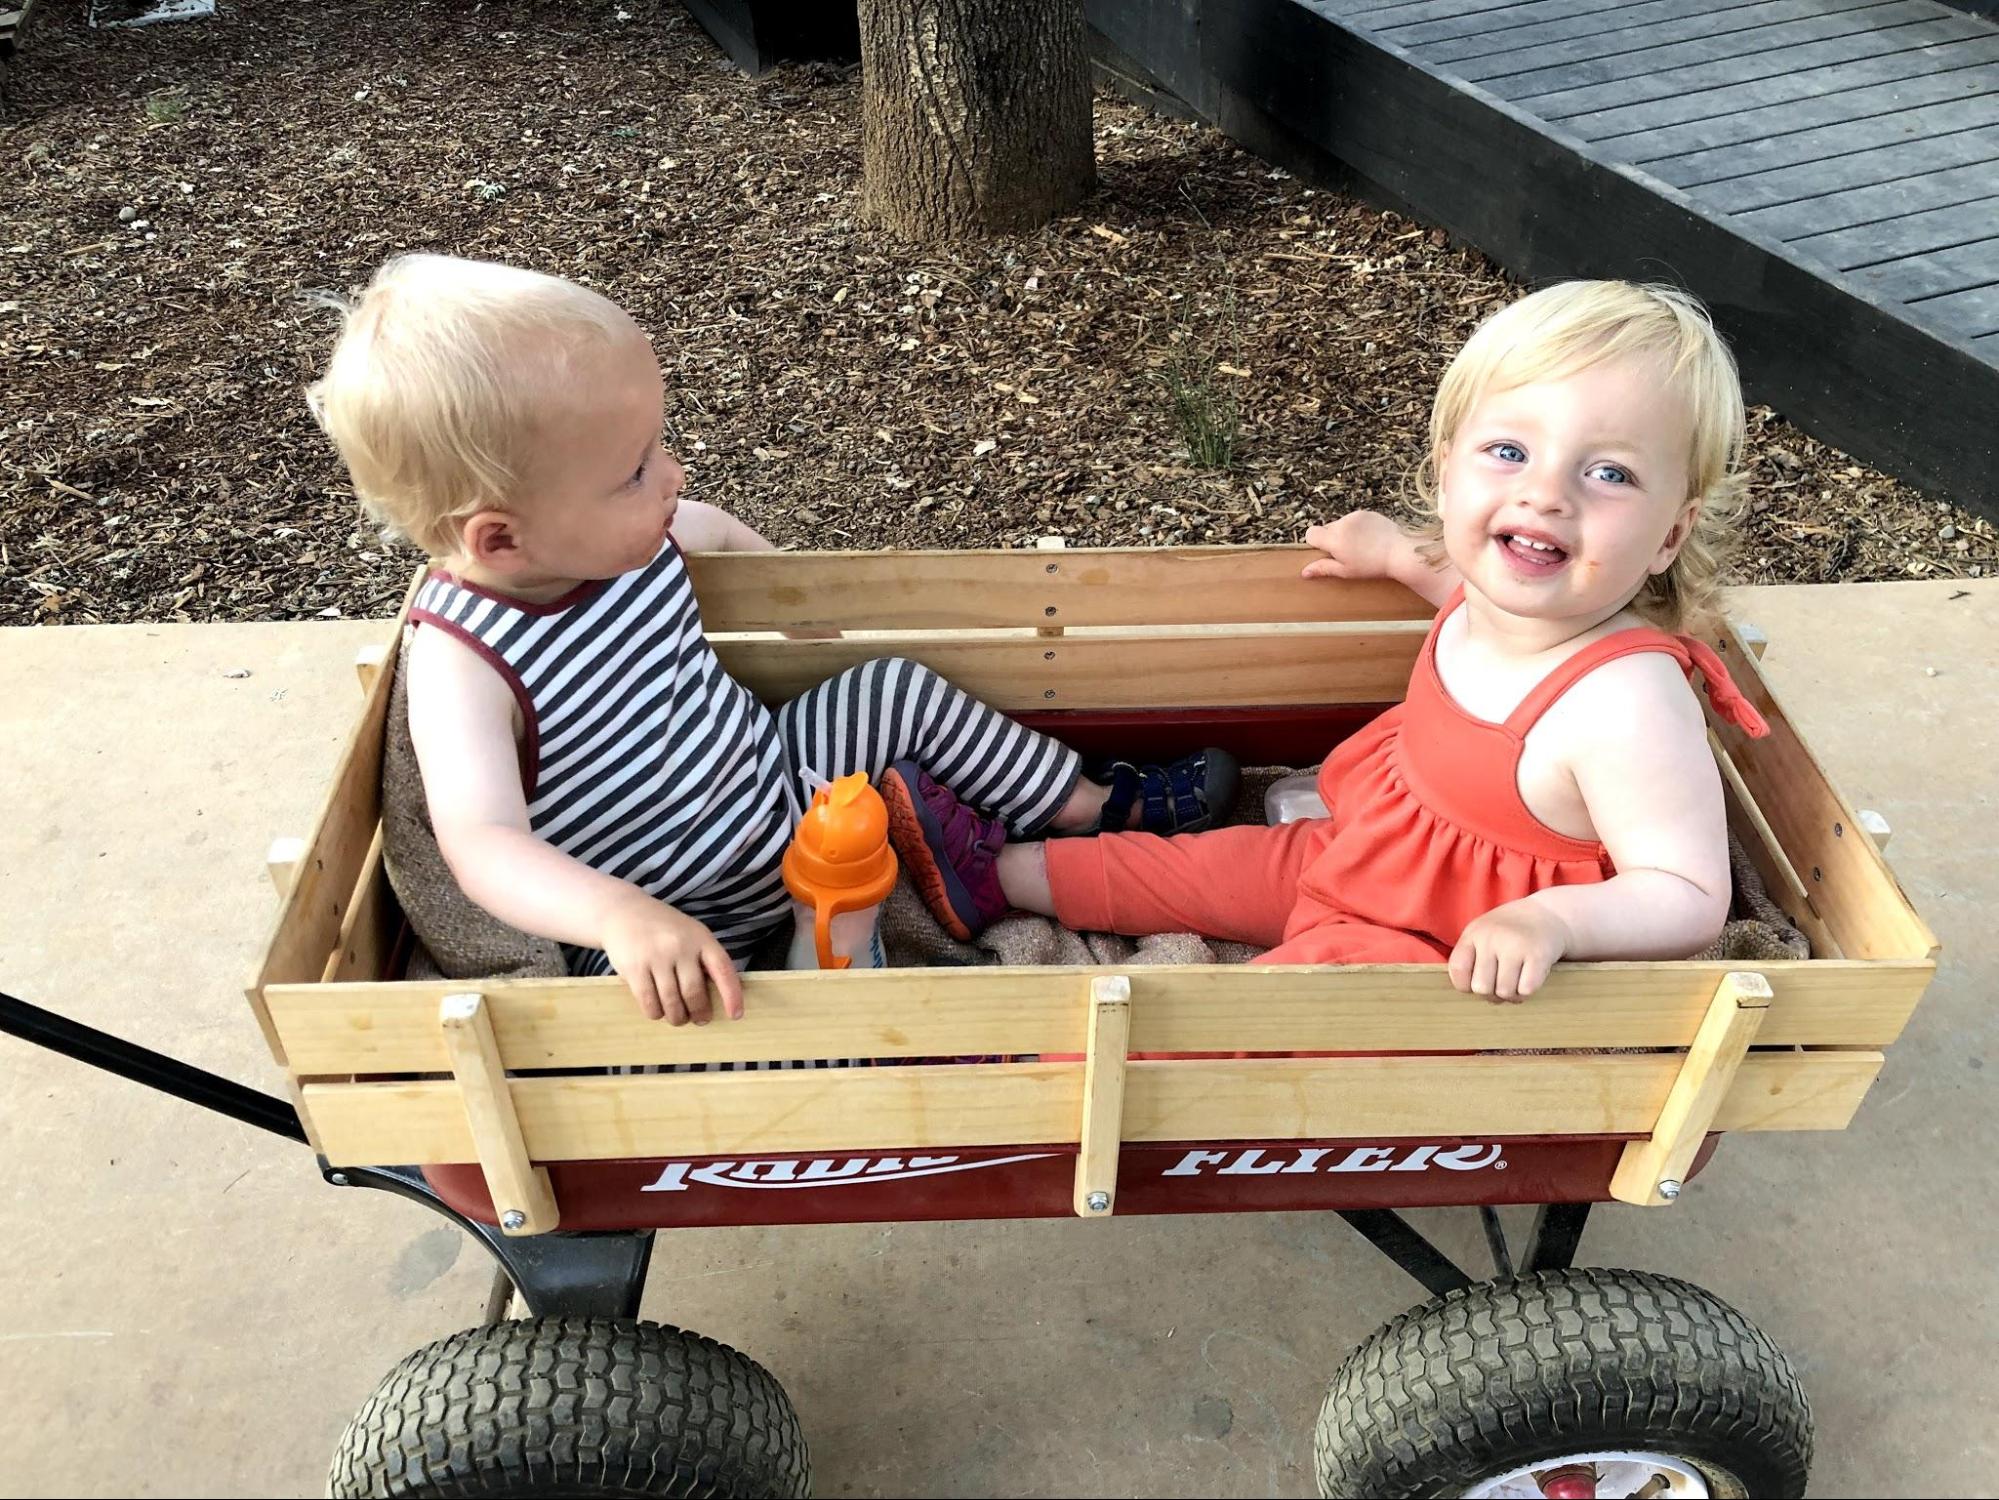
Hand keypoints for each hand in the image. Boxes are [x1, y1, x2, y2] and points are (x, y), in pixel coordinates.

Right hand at [598, 892, 744, 1023]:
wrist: (623, 911)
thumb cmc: (663, 928)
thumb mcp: (690, 933)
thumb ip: (704, 958)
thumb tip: (717, 996)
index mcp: (700, 938)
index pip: (722, 969)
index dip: (732, 995)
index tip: (735, 1015)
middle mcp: (680, 946)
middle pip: (694, 992)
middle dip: (699, 1013)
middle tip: (700, 1019)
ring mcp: (656, 957)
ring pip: (672, 1002)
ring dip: (677, 1017)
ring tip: (678, 1018)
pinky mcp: (634, 968)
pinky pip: (649, 1003)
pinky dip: (656, 1013)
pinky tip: (658, 1010)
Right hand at [1301, 511, 1406, 580]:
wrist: (1400, 552)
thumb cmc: (1372, 566)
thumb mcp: (1346, 571)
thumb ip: (1323, 568)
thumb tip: (1304, 572)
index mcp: (1334, 538)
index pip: (1311, 533)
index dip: (1316, 543)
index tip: (1328, 552)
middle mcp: (1342, 523)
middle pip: (1326, 528)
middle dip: (1332, 539)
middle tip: (1348, 553)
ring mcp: (1355, 516)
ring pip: (1341, 523)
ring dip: (1345, 533)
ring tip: (1362, 546)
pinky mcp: (1367, 513)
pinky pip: (1354, 519)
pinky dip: (1357, 527)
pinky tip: (1370, 538)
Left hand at [1448, 900, 1571, 1002]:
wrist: (1548, 914)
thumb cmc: (1510, 932)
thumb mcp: (1482, 934)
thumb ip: (1470, 959)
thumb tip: (1467, 991)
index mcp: (1474, 933)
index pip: (1458, 969)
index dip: (1465, 985)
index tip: (1476, 981)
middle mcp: (1492, 938)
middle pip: (1481, 987)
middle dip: (1491, 994)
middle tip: (1500, 984)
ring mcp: (1515, 946)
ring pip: (1504, 992)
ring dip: (1511, 995)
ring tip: (1515, 982)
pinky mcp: (1538, 955)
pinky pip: (1526, 990)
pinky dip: (1527, 991)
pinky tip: (1528, 978)